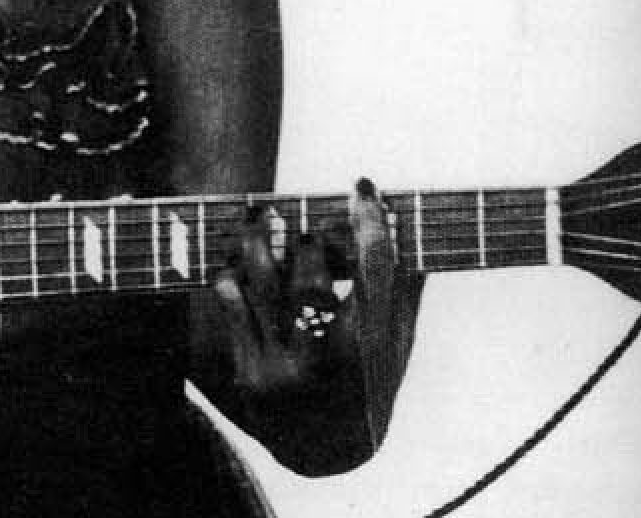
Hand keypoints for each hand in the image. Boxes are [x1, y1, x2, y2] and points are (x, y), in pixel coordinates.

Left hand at [201, 179, 422, 466]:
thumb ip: (402, 288)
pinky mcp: (249, 375)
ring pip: (263, 286)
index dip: (369, 225)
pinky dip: (232, 275)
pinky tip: (235, 259)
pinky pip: (232, 309)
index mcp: (372, 349)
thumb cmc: (370, 383)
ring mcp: (283, 369)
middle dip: (308, 242)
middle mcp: (326, 360)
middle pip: (311, 279)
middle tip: (307, 226)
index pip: (374, 273)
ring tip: (262, 217)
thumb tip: (407, 220)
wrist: (327, 451)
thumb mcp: (397, 345)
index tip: (362, 189)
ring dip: (260, 241)